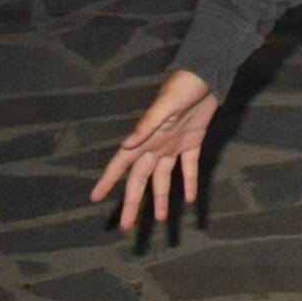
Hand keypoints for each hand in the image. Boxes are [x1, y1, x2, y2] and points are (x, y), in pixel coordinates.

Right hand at [91, 70, 218, 229]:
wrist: (206, 75)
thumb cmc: (182, 86)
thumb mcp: (165, 104)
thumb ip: (147, 125)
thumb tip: (126, 145)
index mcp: (145, 138)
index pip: (121, 163)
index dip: (108, 180)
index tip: (94, 197)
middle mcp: (156, 145)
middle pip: (141, 179)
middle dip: (133, 202)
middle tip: (126, 226)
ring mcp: (173, 144)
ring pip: (164, 178)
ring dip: (161, 198)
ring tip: (161, 219)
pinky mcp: (192, 142)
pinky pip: (189, 166)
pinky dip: (189, 182)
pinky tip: (189, 198)